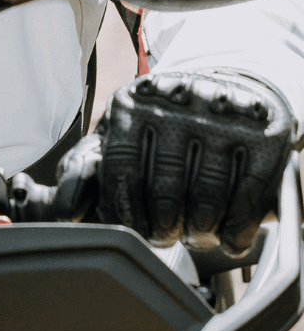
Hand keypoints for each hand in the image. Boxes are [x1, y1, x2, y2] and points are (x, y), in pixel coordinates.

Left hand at [95, 71, 296, 253]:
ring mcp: (224, 118)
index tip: (132, 232)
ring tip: (196, 234)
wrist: (230, 91)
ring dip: (200, 231)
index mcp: (134, 102)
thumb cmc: (166, 125)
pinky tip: (229, 239)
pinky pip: (248, 195)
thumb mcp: (122, 135)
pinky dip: (237, 229)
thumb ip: (88, 170)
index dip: (124, 212)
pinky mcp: (266, 133)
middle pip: (164, 188)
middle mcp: (178, 104)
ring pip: (206, 196)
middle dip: (162, 228)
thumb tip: (64, 213)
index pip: (119, 168)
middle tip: (166, 236)